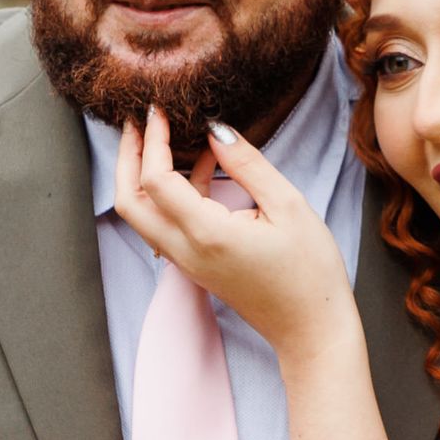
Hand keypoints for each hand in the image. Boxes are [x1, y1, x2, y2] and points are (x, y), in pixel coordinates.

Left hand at [115, 106, 358, 360]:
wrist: (311, 330)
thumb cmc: (310, 272)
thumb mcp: (289, 206)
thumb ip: (248, 164)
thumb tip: (215, 129)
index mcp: (206, 234)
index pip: (156, 179)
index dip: (152, 139)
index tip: (159, 109)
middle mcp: (185, 251)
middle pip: (129, 201)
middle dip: (127, 156)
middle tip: (137, 121)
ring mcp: (186, 262)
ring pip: (142, 215)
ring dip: (143, 174)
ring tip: (166, 136)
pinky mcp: (195, 266)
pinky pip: (166, 225)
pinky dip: (169, 193)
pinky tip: (203, 168)